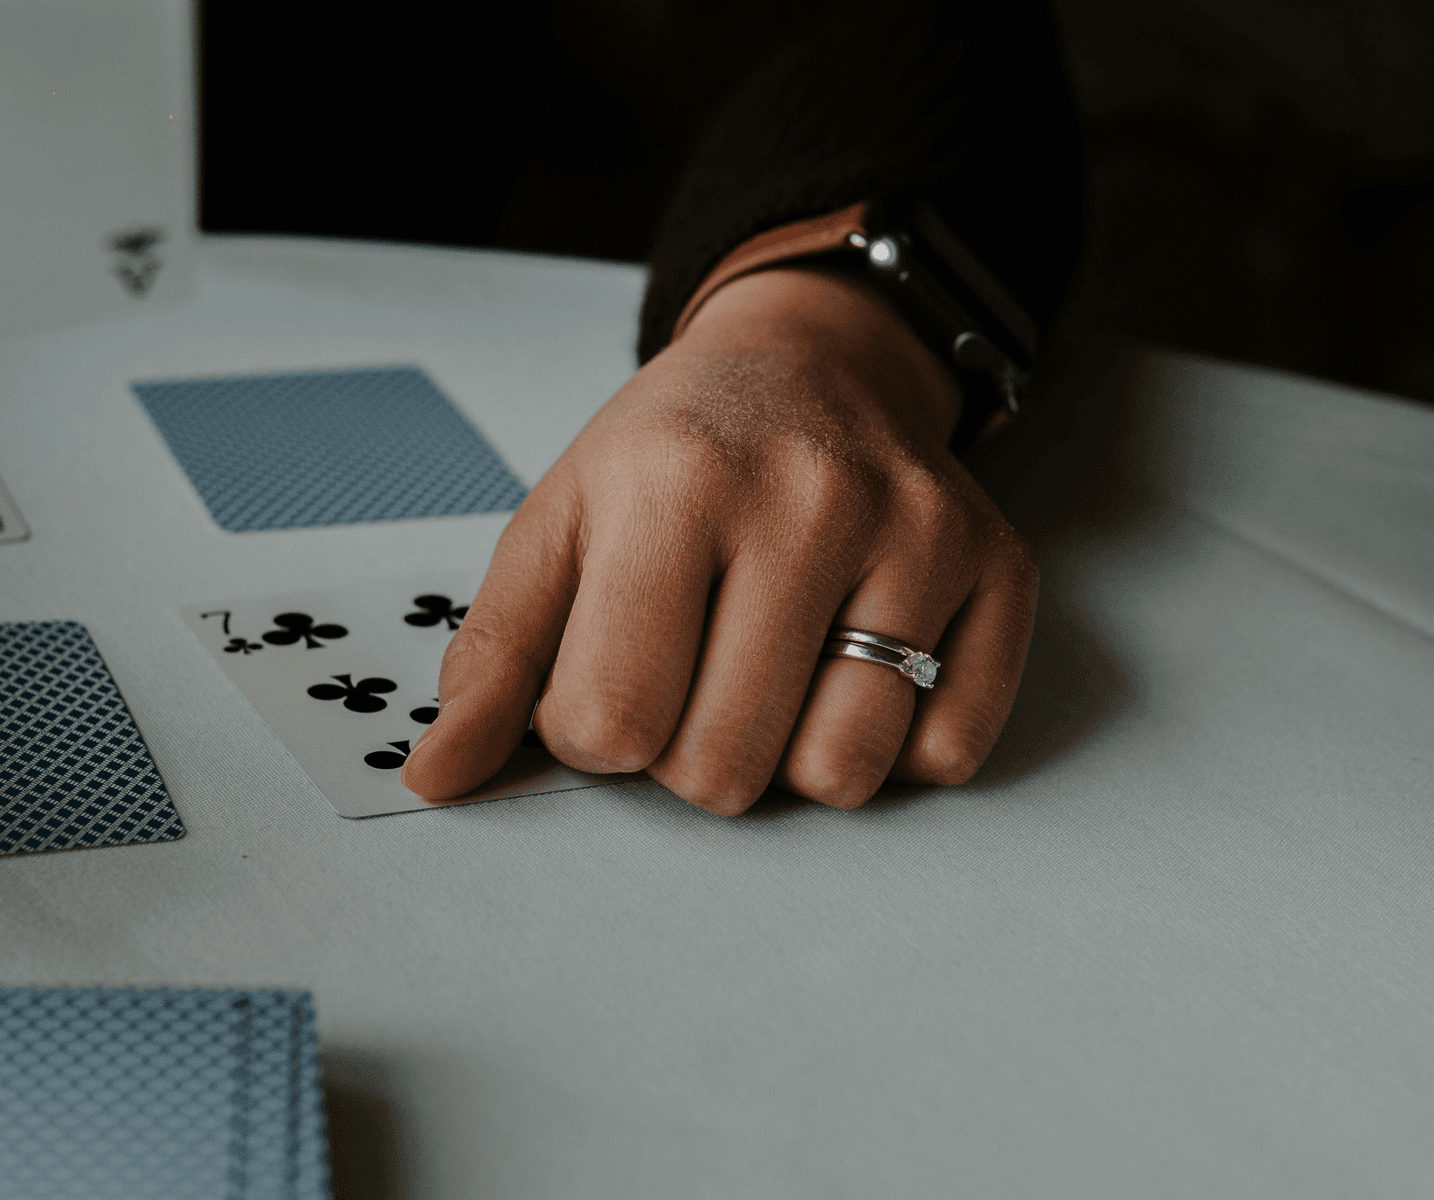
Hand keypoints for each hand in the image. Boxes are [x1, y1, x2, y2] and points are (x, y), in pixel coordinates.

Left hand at [402, 265, 1035, 812]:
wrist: (807, 359)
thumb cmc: (669, 456)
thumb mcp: (556, 527)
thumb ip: (492, 660)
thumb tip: (436, 777)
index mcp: (674, 486)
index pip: (610, 723)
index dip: (592, 729)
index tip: (608, 669)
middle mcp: (808, 500)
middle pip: (723, 768)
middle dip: (688, 751)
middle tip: (694, 671)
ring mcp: (918, 532)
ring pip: (842, 774)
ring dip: (791, 757)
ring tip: (772, 673)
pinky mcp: (997, 568)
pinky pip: (946, 754)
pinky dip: (895, 744)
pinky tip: (855, 667)